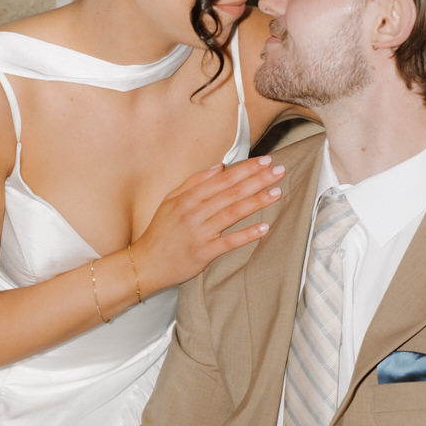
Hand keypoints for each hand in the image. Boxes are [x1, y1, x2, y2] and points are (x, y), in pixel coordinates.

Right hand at [133, 156, 284, 294]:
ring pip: (232, 213)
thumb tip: (219, 167)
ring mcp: (198, 233)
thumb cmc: (160, 232)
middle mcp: (193, 212)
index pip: (222, 179)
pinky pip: (228, 242)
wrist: (145, 264)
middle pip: (230, 192)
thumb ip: (194, 182)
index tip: (265, 161)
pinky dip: (246, 235)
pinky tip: (264, 228)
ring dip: (256, 201)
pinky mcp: (202, 253)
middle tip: (279, 171)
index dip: (245, 169)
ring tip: (277, 192)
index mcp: (187, 198)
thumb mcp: (170, 201)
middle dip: (257, 180)